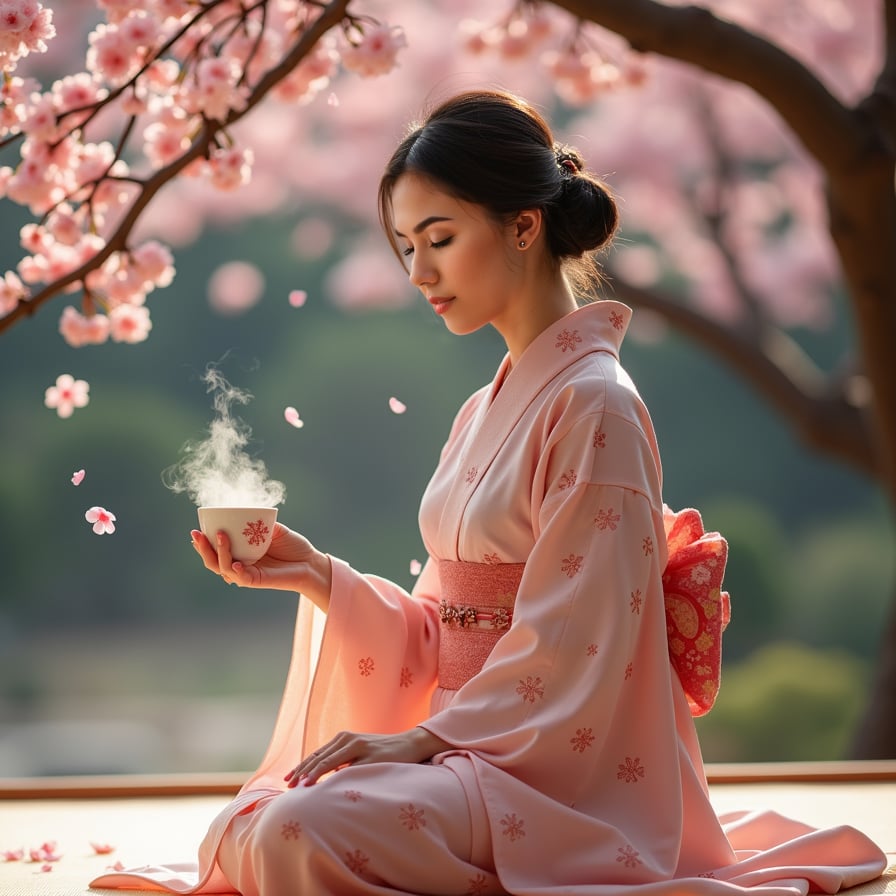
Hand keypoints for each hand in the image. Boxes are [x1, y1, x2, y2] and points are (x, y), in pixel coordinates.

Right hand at [190, 523, 332, 610]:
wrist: (311, 562)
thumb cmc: (294, 546)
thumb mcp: (276, 530)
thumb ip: (261, 523)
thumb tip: (246, 514)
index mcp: (241, 552)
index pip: (216, 550)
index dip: (204, 543)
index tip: (196, 530)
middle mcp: (241, 564)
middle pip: (213, 561)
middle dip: (202, 548)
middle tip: (196, 534)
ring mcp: (247, 573)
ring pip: (223, 568)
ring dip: (219, 553)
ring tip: (220, 536)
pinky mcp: (257, 581)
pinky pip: (241, 578)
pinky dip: (236, 570)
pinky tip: (235, 563)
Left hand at [283, 727, 451, 787]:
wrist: (409, 744)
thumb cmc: (382, 752)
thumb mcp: (358, 753)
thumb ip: (342, 760)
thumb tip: (321, 778)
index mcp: (343, 738)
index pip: (316, 754)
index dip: (301, 767)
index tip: (287, 780)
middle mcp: (348, 739)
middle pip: (319, 756)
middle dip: (302, 771)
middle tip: (288, 786)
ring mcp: (359, 747)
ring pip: (329, 760)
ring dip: (313, 772)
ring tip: (301, 785)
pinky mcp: (370, 756)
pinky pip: (349, 768)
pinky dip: (335, 776)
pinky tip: (327, 785)